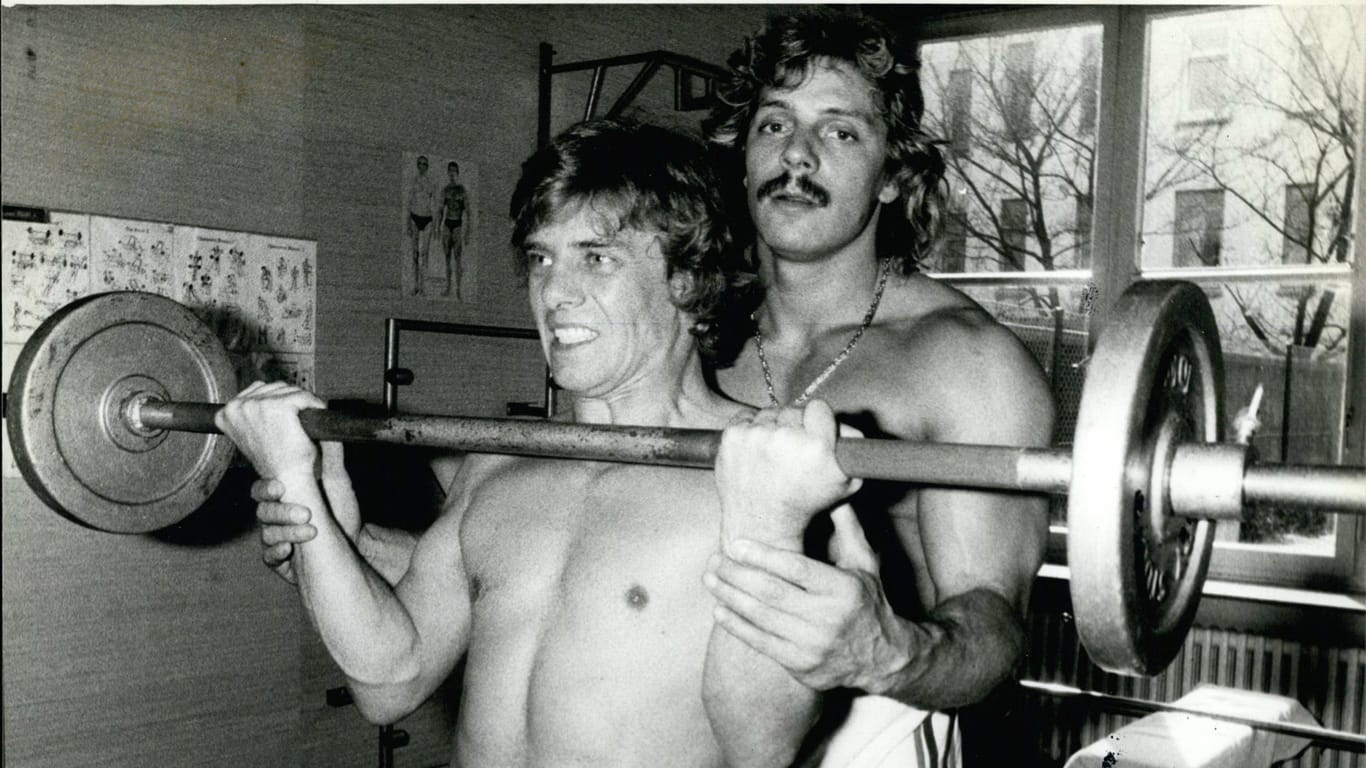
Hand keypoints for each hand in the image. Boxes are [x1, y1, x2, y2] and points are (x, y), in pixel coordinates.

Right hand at [215, 381, 324, 482]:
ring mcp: (257, 405)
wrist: (287, 477)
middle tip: (299, 419)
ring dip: (302, 402)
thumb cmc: (274, 459)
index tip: (286, 413)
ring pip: (290, 390)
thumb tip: (257, 396)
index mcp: (226, 413)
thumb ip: (249, 413)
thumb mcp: (251, 433)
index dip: (276, 400)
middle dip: (291, 400)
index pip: (258, 390)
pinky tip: (314, 418)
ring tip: (304, 422)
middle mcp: (238, 407)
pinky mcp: (279, 406)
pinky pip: (304, 396)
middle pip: (275, 387)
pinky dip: (314, 404)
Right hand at [252, 442, 352, 584]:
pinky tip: (289, 550)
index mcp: (286, 493)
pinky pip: (269, 556)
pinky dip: (277, 552)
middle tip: (303, 513)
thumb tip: (326, 428)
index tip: (281, 487)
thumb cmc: (342, 509)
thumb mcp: (338, 480)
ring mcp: (277, 536)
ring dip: (287, 532)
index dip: (268, 487)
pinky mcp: (279, 557)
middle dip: (279, 511)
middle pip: (262, 510)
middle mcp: (277, 514)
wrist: (356, 542)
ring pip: (267, 533)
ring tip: (310, 531)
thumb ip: (330, 455)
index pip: (265, 487)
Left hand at [704, 505, 910, 692]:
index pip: (796, 569)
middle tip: (714, 559)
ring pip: (761, 617)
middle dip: (736, 574)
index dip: (762, 555)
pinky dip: (737, 625)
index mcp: (843, 589)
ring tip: (710, 579)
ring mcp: (812, 644)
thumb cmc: (868, 602)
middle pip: (771, 592)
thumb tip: (833, 486)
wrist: (882, 659)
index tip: (736, 544)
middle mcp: (827, 617)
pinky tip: (720, 609)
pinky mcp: (800, 665)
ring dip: (729, 596)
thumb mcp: (865, 564)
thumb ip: (847, 527)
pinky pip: (760, 643)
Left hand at [715, 400, 861, 546]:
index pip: (819, 407)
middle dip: (794, 426)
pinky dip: (750, 430)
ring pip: (769, 413)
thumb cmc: (803, 505)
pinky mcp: (733, 436)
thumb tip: (850, 426)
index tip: (813, 433)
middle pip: (793, 410)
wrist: (762, 522)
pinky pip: (746, 418)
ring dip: (772, 428)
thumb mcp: (845, 483)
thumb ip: (855, 450)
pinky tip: (755, 452)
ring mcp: (756, 436)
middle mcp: (786, 439)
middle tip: (791, 451)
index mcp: (817, 447)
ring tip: (772, 455)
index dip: (817, 420)